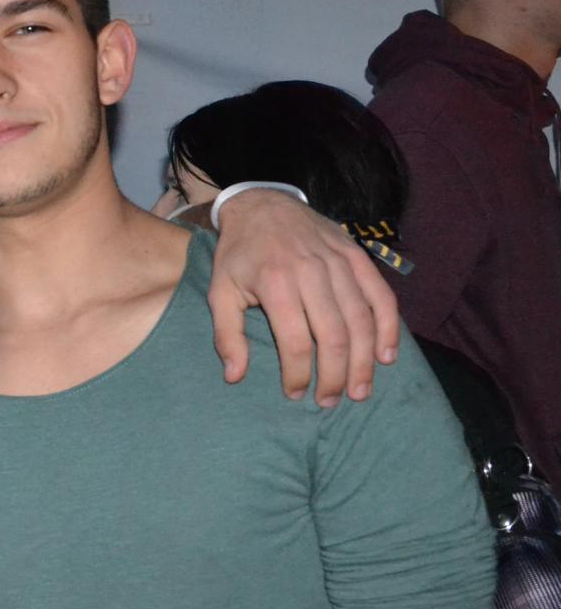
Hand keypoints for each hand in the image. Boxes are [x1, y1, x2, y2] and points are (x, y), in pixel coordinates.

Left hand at [207, 188, 398, 405]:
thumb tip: (234, 377)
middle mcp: (312, 273)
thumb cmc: (239, 255)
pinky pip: (382, 296)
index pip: (296, 342)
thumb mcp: (219, 291)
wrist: (263, 206)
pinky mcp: (358, 256)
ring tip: (360, 391)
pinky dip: (389, 328)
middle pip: (334, 336)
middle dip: (335, 376)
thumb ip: (226, 335)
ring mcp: (339, 263)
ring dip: (364, 361)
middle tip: (332, 401)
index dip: (299, 375)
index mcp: (276, 283)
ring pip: (361, 320)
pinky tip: (386, 356)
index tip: (296, 394)